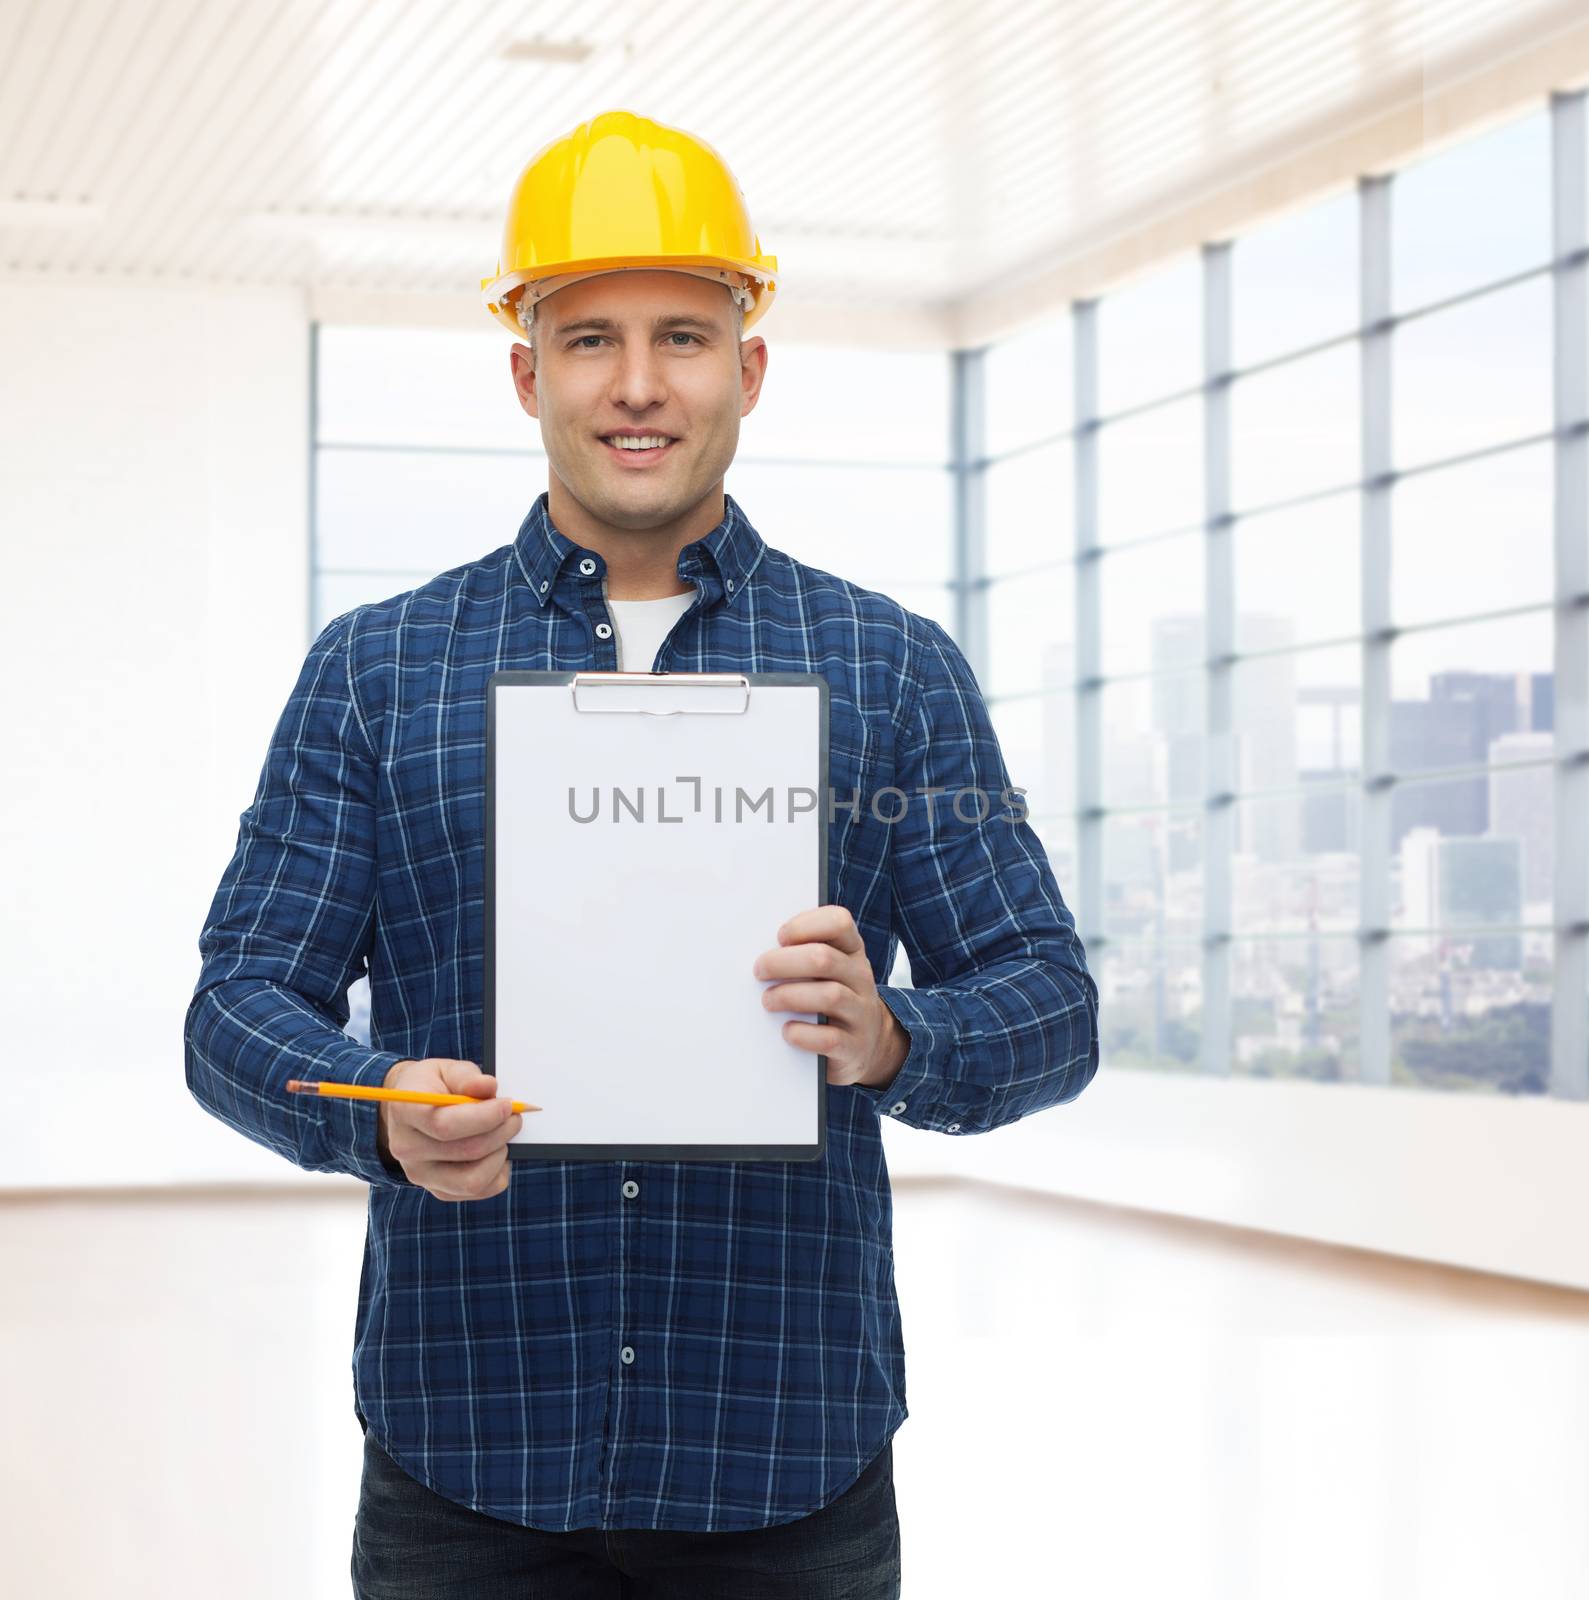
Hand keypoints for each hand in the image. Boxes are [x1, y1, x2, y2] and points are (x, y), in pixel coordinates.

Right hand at [376, 1058, 520, 1200]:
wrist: (410, 1109)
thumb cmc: (433, 1085)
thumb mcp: (446, 1069)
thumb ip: (467, 1076)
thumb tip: (489, 1087)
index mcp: (405, 1111)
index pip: (444, 1125)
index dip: (483, 1117)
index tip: (507, 1105)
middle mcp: (407, 1148)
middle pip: (465, 1151)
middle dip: (500, 1132)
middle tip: (515, 1117)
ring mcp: (420, 1174)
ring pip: (473, 1180)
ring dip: (500, 1156)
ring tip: (504, 1135)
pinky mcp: (438, 1189)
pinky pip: (477, 1191)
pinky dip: (497, 1173)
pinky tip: (497, 1152)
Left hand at [752, 905, 909, 1089]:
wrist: (868, 1043)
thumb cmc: (832, 997)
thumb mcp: (828, 970)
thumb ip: (802, 954)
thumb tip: (759, 952)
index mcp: (852, 951)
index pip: (839, 922)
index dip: (805, 925)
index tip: (779, 937)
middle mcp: (860, 978)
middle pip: (824, 959)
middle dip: (783, 962)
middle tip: (759, 970)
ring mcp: (861, 1013)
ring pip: (829, 996)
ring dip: (789, 996)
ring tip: (768, 1001)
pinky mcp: (854, 1047)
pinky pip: (829, 1039)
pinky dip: (802, 1034)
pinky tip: (787, 1031)